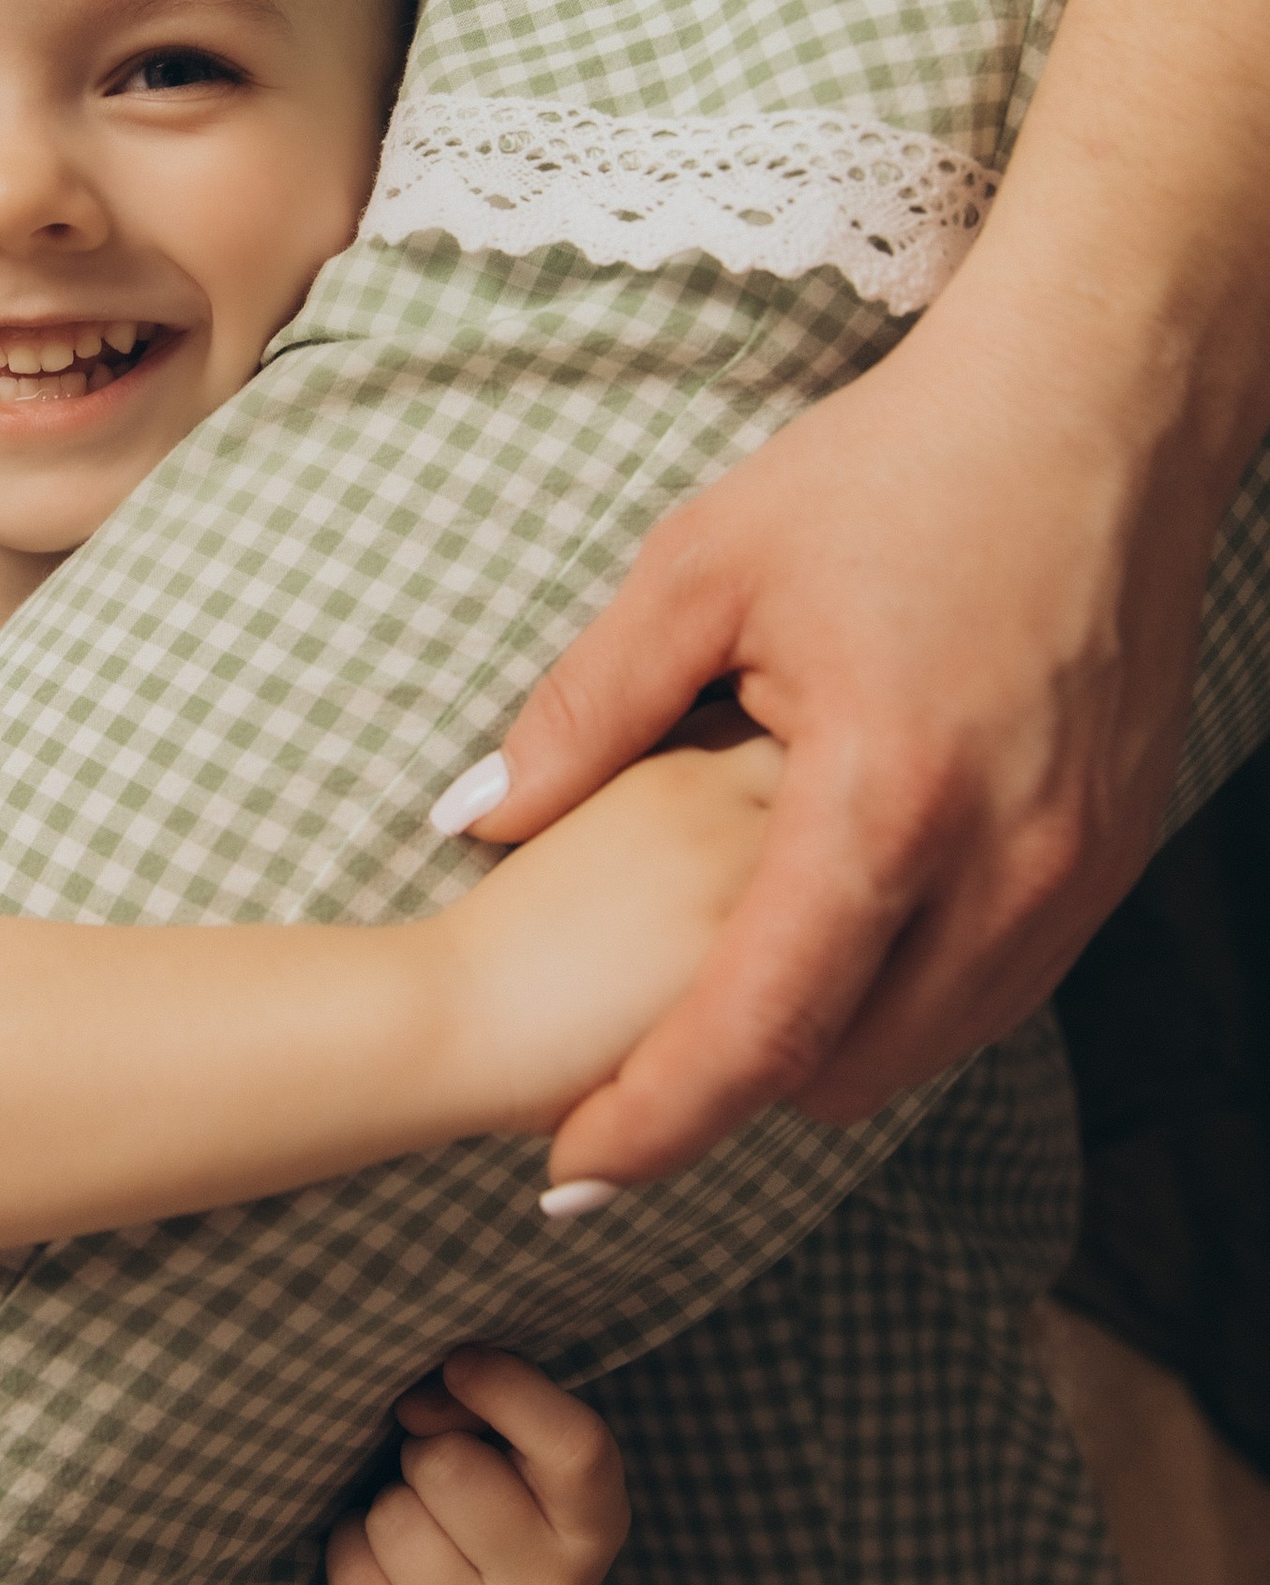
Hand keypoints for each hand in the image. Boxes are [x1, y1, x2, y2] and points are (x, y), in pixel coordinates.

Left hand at [326, 1348, 628, 1584]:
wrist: (469, 1578)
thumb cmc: (487, 1474)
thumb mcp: (503, 1420)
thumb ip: (479, 1390)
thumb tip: (415, 1408)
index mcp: (598, 1516)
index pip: (574, 1446)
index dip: (505, 1390)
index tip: (460, 1366)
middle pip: (448, 1470)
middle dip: (425, 1451)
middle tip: (439, 1472)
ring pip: (393, 1522)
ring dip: (387, 1503)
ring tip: (419, 1519)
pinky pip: (356, 1583)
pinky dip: (353, 1553)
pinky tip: (388, 1562)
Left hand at [451, 0, 1269, 1193]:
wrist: (1093, 411)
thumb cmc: (892, 471)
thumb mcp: (701, 571)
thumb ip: (582, 711)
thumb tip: (473, 820)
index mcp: (883, 799)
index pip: (755, 1031)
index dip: (653, 1120)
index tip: (566, 1173)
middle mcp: (1003, 863)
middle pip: (847, 1074)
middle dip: (728, 1101)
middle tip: (614, 1087)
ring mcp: (1076, 869)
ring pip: (930, 1047)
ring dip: (819, 1059)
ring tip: (707, 1023)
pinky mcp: (1112, 854)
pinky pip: (995, 988)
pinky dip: (901, 1002)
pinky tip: (823, 948)